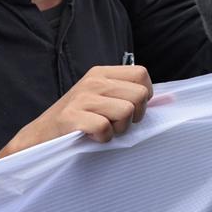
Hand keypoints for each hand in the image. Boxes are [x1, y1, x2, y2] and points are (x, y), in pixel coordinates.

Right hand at [0, 65, 154, 160]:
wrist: (39, 137)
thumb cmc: (77, 120)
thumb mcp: (105, 101)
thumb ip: (134, 96)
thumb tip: (172, 99)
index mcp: (102, 73)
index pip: (142, 74)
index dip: (144, 96)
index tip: (129, 109)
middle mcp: (93, 81)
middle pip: (139, 94)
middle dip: (134, 116)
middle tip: (114, 123)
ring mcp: (82, 97)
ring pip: (127, 111)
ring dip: (118, 128)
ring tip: (102, 129)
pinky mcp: (72, 116)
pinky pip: (105, 127)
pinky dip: (102, 137)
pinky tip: (91, 136)